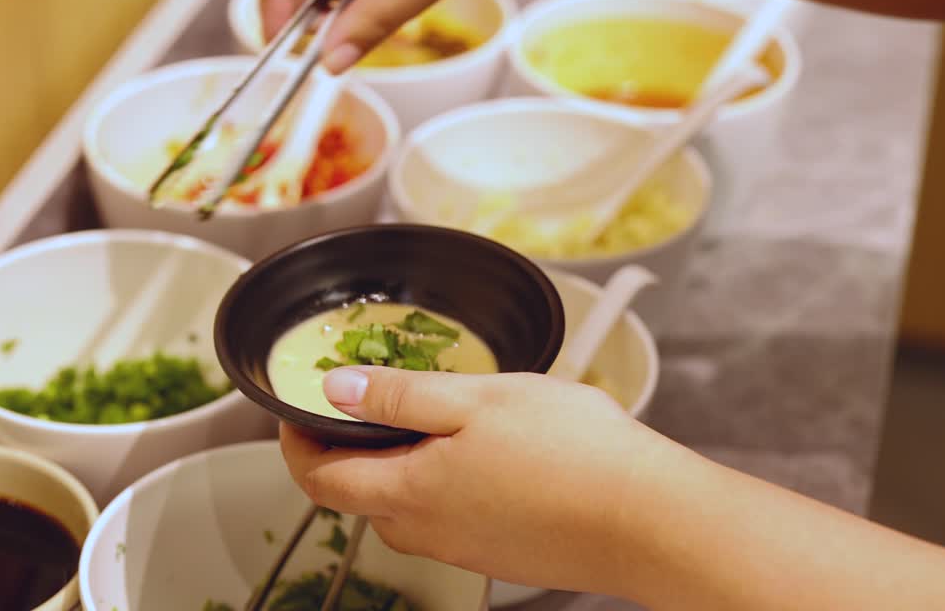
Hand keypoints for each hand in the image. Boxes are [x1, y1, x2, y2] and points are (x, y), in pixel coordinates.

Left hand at [279, 365, 668, 595]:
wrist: (648, 518)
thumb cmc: (572, 454)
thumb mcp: (474, 399)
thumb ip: (397, 397)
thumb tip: (334, 391)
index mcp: (409, 493)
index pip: (319, 478)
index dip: (296, 441)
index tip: (296, 410)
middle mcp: (429, 532)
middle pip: (360, 495)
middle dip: (349, 450)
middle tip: (366, 402)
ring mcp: (465, 548)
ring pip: (407, 507)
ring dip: (400, 467)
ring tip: (431, 420)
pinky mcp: (500, 553)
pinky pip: (450, 518)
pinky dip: (444, 485)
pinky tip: (484, 454)